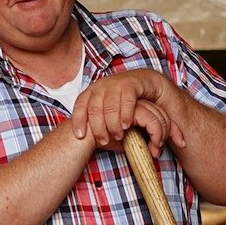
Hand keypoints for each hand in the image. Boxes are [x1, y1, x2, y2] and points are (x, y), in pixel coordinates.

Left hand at [70, 70, 188, 155]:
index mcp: (92, 91)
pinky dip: (125, 114)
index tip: (80, 136)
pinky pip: (125, 100)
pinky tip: (127, 125)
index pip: (80, 106)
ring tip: (118, 136)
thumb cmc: (125, 100)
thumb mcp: (108, 109)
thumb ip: (98, 119)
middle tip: (105, 141)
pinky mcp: (131, 83)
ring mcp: (116, 83)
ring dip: (113, 124)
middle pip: (94, 109)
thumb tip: (84, 137)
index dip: (78, 121)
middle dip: (98, 128)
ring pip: (109, 106)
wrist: (147, 83)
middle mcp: (102, 86)